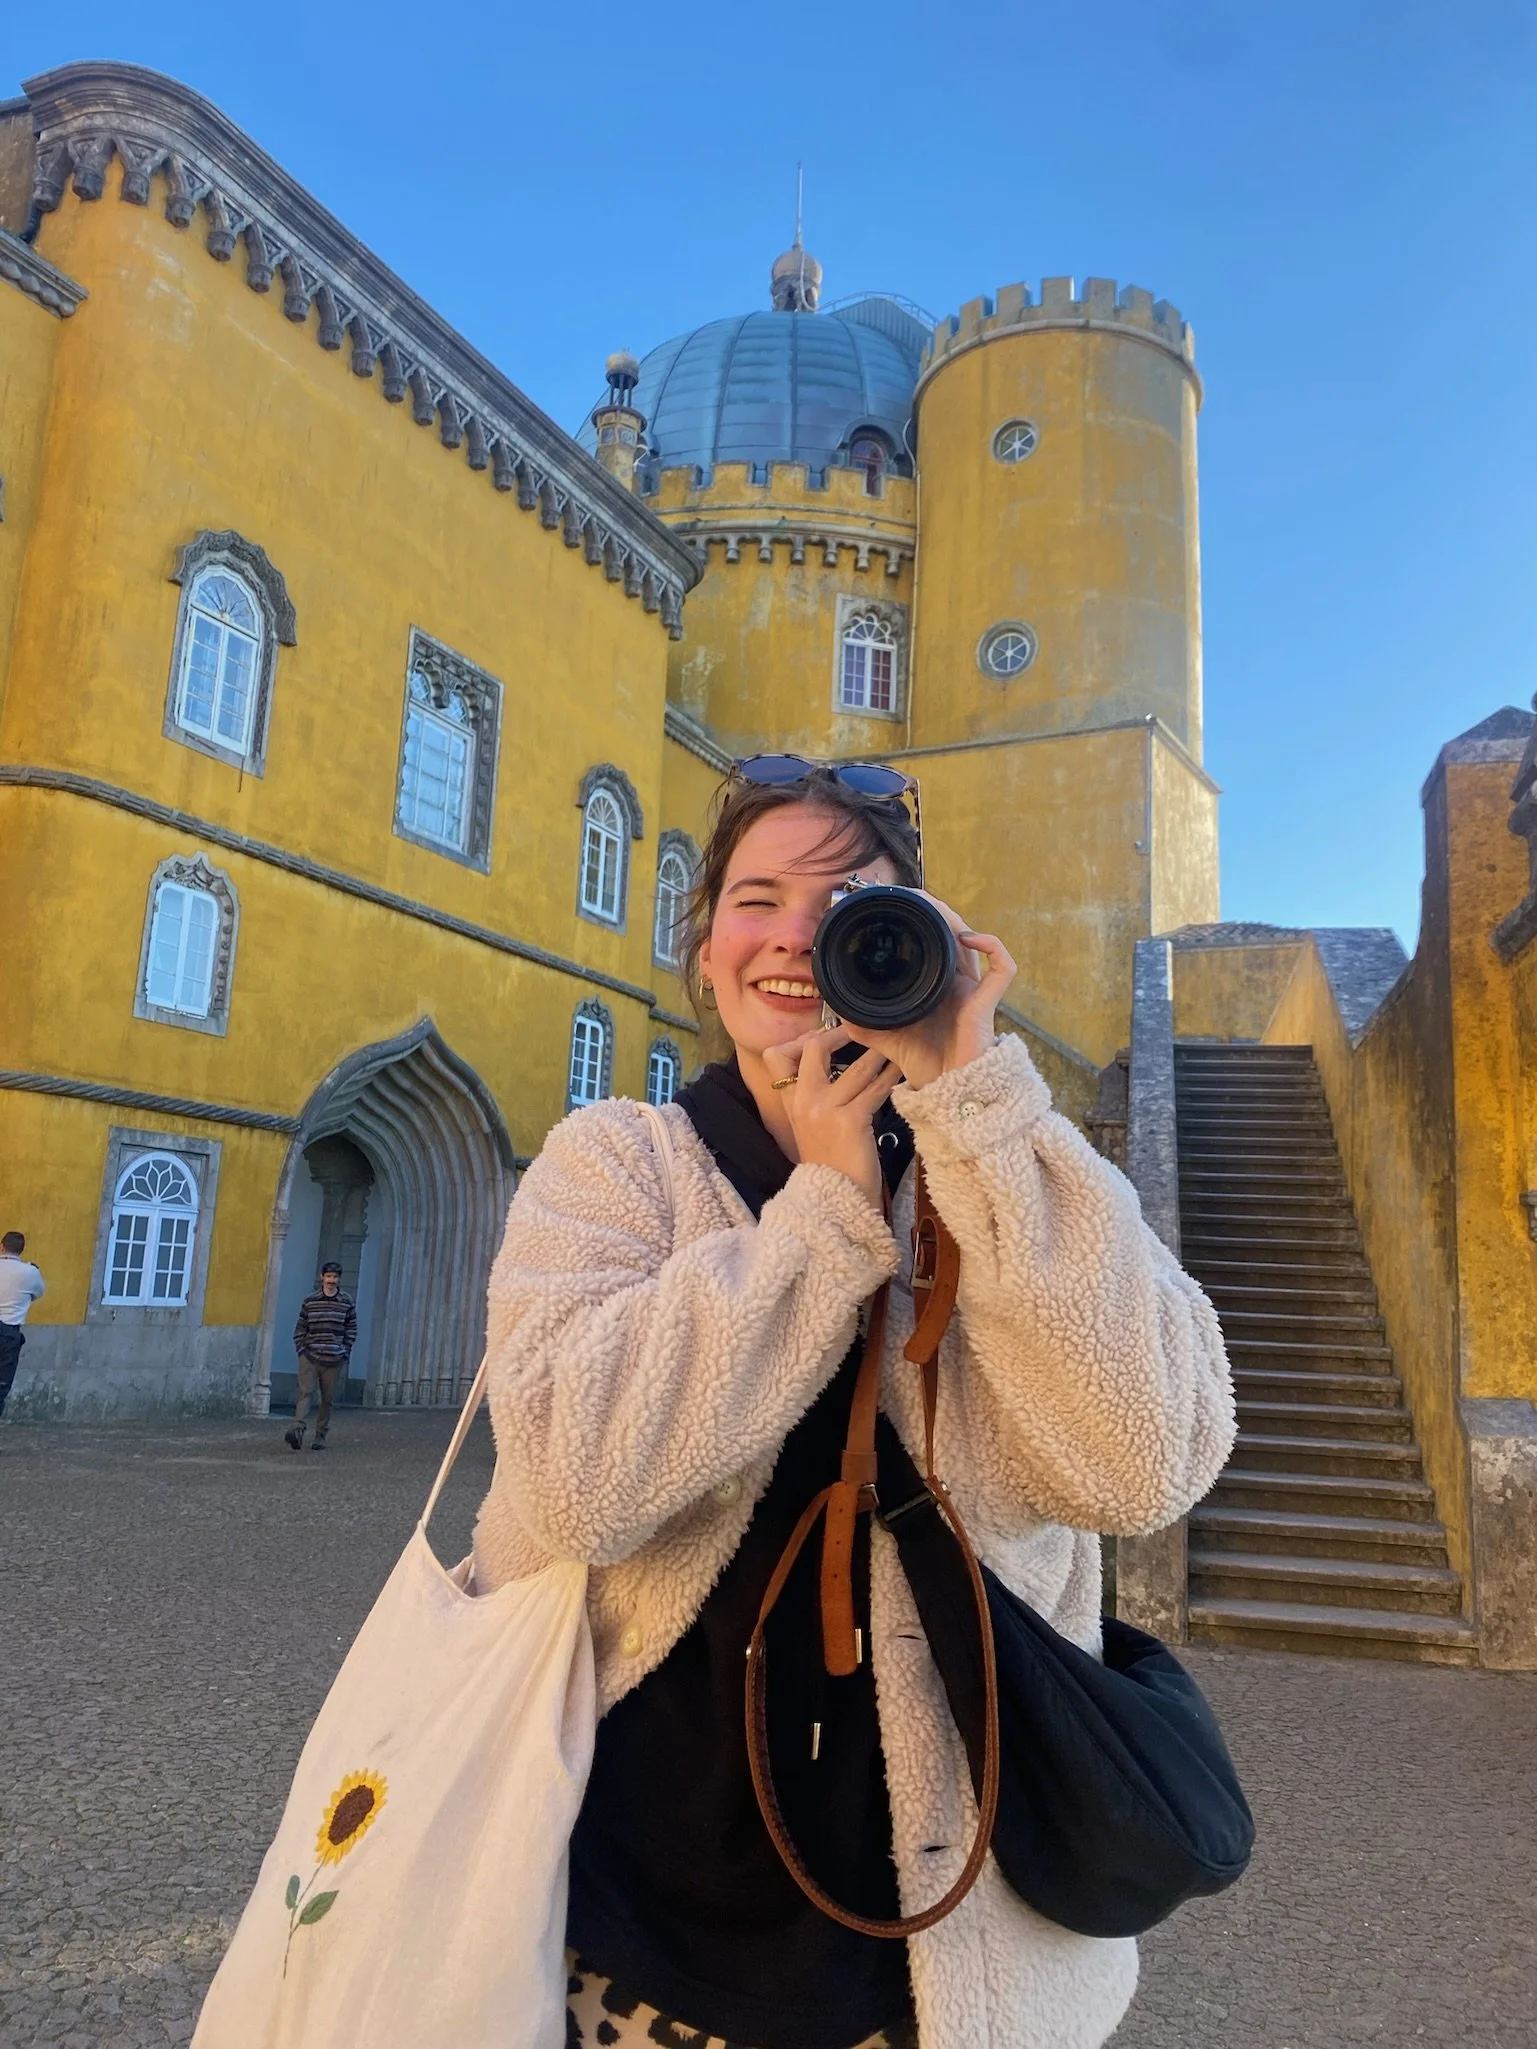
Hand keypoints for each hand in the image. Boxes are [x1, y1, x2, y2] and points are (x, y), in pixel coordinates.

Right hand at [763, 1027, 899, 1211]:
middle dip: (840, 1035)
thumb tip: (835, 1073)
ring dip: (878, 1055)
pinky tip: (902, 1072)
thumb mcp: (811, 1129)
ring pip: (855, 1068)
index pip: (779, 1057)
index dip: (803, 1040)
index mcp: (790, 1104)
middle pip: (815, 1049)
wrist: (835, 1202)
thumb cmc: (830, 1167)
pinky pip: (875, 1089)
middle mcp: (803, 1102)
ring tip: (893, 1047)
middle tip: (862, 1032)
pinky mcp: (850, 1120)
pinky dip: (891, 1078)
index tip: (825, 1037)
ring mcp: (825, 1109)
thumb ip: (816, 1100)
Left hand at [851, 896, 1016, 1089]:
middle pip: (952, 932)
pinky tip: (969, 937)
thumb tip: (835, 1003)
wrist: (946, 1091)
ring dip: (954, 919)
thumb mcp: (883, 1036)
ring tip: (931, 906)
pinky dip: (992, 946)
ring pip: (974, 939)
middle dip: (934, 910)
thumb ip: (862, 1020)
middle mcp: (956, 981)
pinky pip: (1003, 967)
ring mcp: (974, 989)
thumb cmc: (923, 1064)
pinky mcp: (988, 1001)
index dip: (919, 920)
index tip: (895, 905)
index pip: (931, 942)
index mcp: (934, 985)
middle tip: (908, 896)